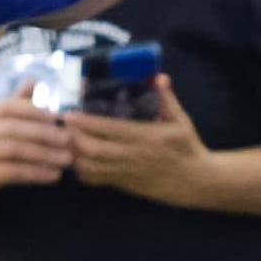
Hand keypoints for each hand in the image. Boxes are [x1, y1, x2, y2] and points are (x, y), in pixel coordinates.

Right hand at [0, 94, 74, 206]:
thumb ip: (14, 103)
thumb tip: (33, 80)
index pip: (8, 107)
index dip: (34, 111)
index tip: (57, 117)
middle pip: (14, 128)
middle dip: (45, 133)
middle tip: (68, 139)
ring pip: (16, 150)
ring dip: (45, 154)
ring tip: (67, 158)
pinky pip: (15, 172)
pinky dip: (37, 173)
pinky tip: (54, 175)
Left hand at [66, 78, 216, 207]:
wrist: (198, 182)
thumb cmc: (188, 147)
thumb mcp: (181, 121)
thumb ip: (166, 99)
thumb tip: (159, 76)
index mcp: (146, 137)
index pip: (109, 129)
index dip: (85, 122)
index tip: (69, 114)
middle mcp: (134, 156)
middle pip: (93, 149)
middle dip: (73, 137)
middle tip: (63, 126)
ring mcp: (127, 172)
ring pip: (90, 166)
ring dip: (73, 154)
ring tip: (64, 141)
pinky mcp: (124, 185)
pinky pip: (96, 179)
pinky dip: (81, 170)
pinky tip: (77, 158)